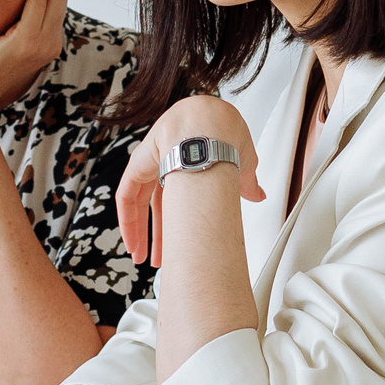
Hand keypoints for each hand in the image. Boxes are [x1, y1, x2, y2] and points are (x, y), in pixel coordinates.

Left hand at [117, 93, 265, 267]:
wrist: (215, 125)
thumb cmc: (229, 135)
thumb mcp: (244, 166)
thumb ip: (246, 183)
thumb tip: (258, 193)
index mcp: (190, 161)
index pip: (179, 198)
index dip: (179, 222)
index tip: (181, 243)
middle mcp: (168, 160)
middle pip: (159, 205)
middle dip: (159, 236)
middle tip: (159, 259)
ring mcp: (151, 160)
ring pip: (140, 204)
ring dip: (142, 233)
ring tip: (144, 258)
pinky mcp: (138, 163)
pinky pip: (126, 196)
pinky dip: (128, 221)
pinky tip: (132, 241)